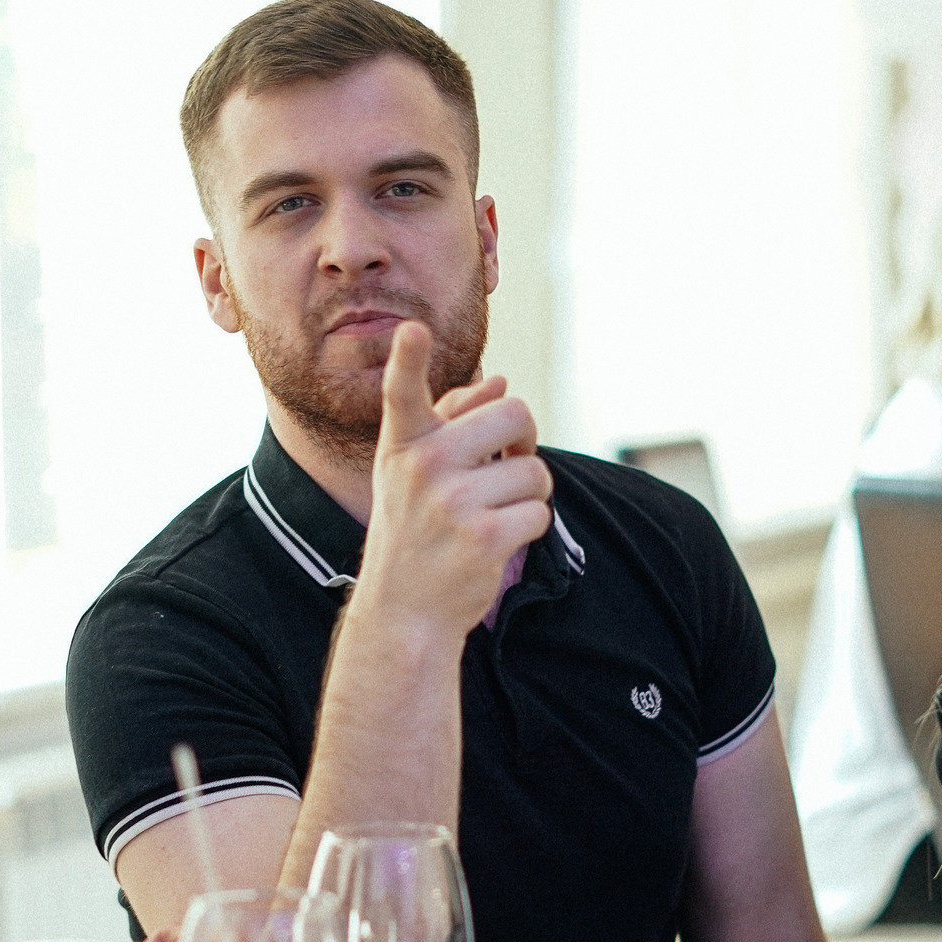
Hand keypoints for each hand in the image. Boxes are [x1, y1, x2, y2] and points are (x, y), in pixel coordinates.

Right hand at [353, 321, 553, 640]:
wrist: (405, 611)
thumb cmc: (414, 531)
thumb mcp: (415, 473)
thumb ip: (453, 421)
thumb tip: (499, 381)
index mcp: (405, 444)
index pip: (402, 393)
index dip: (407, 360)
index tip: (412, 330)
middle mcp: (423, 467)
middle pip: (515, 416)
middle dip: (525, 441)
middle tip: (507, 465)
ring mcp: (452, 502)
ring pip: (534, 471)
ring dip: (528, 494)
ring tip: (494, 514)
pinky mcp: (484, 537)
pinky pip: (539, 512)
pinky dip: (529, 528)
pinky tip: (497, 542)